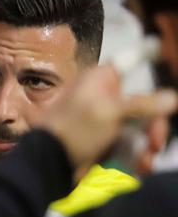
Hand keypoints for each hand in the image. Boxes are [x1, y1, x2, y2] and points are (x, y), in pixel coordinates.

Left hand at [42, 65, 177, 175]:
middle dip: (153, 125)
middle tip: (154, 143)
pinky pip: (128, 145)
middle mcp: (103, 97)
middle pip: (143, 104)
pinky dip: (136, 156)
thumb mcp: (108, 112)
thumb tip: (172, 97)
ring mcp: (104, 120)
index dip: (145, 56)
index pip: (128, 62)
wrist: (49, 163)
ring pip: (138, 128)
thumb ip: (142, 105)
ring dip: (146, 146)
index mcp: (99, 80)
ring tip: (144, 161)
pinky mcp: (103, 141)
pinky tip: (139, 167)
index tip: (159, 49)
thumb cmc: (73, 130)